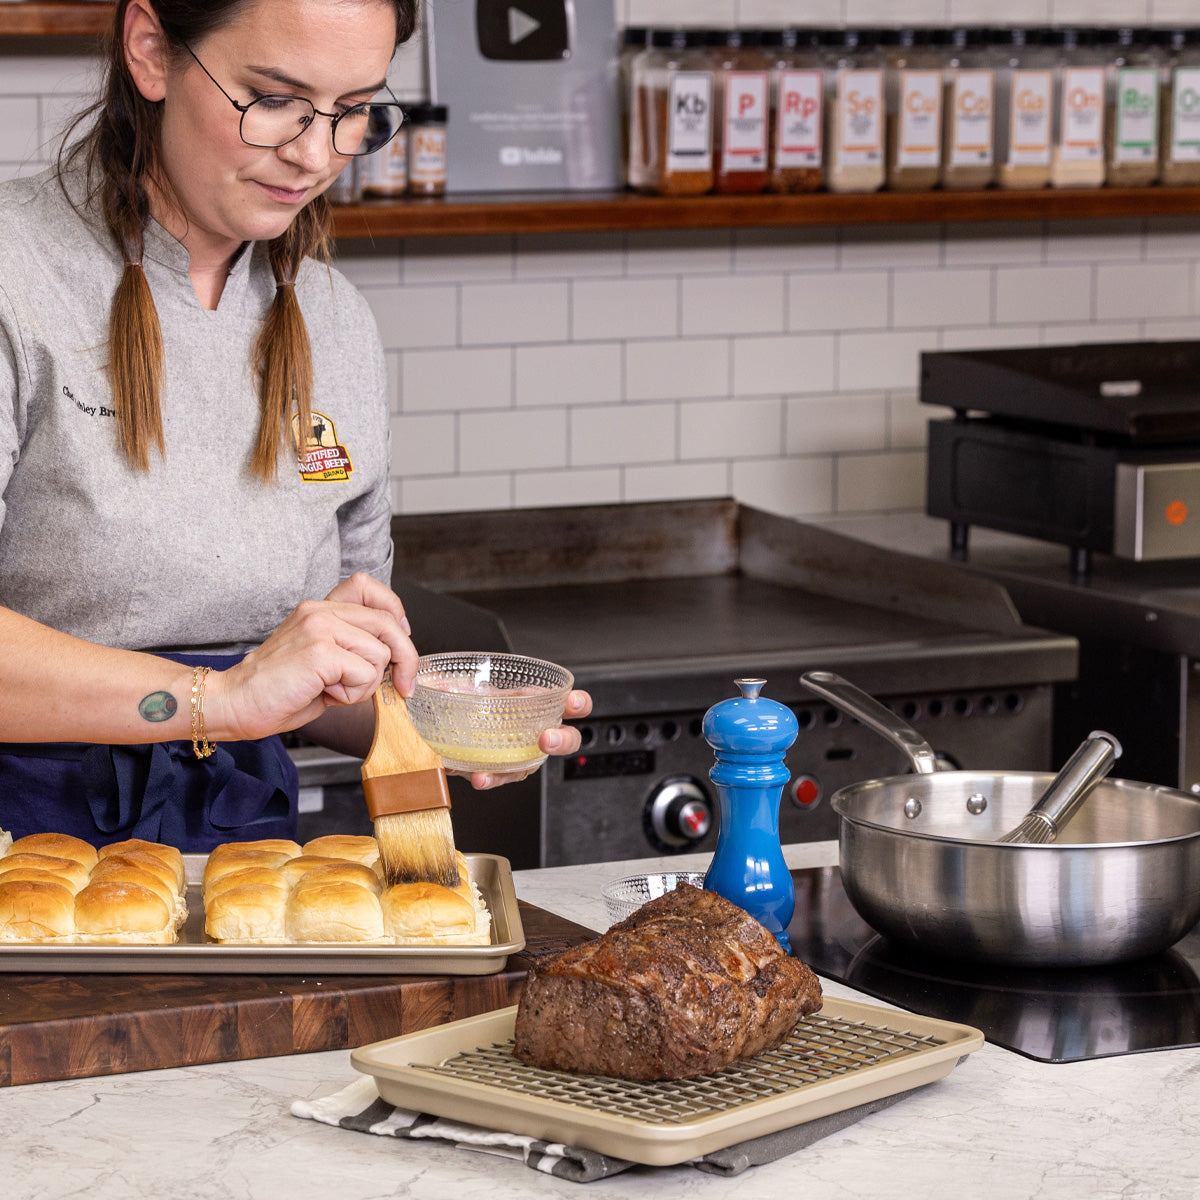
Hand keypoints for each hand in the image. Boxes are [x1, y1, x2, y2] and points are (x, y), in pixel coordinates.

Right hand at [206, 573, 417, 740]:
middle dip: (405, 659)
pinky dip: (353, 694)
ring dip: (366, 683)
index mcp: (318, 609)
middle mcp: (319, 611)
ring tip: (334, 690)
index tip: (400, 638)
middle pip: (387, 623)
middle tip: (404, 687)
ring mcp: (319, 628)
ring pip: (380, 654)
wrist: (234, 703)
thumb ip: (352, 651)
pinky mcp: (320, 651)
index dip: (393, 611)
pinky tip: (326, 694)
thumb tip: (394, 660)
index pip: (367, 586)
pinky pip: (365, 673)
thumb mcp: (322, 662)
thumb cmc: (278, 691)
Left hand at [455, 689, 592, 789]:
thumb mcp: (463, 683)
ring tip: (489, 773)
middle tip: (546, 740)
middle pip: (565, 739)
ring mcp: (519, 753)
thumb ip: (453, 681)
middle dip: (561, 740)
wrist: (448, 722)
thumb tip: (434, 682)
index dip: (578, 703)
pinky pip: (501, 778)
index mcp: (535, 702)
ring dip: (513, 770)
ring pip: (530, 766)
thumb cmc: (467, 699)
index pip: (567, 702)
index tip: (573, 703)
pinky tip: (477, 777)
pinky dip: (489, 779)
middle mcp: (533, 729)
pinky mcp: (501, 770)